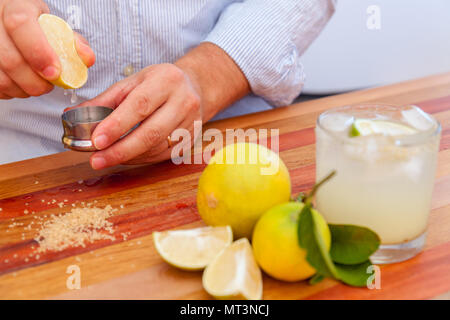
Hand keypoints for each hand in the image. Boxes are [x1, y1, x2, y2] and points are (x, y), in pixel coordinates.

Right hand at [0, 0, 94, 98]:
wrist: (8, 19)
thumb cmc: (35, 25)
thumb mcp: (54, 24)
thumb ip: (73, 41)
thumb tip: (86, 59)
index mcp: (15, 6)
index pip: (20, 25)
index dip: (39, 53)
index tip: (55, 72)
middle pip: (10, 59)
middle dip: (36, 82)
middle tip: (49, 84)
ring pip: (1, 77)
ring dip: (24, 90)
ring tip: (36, 85)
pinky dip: (11, 92)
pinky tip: (21, 85)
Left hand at [75, 64, 202, 168]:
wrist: (194, 87)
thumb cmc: (158, 83)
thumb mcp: (132, 82)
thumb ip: (104, 100)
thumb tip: (72, 114)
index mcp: (167, 80)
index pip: (140, 105)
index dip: (117, 125)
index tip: (96, 140)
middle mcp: (184, 101)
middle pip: (151, 132)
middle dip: (120, 150)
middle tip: (96, 160)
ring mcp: (191, 123)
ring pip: (156, 147)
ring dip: (128, 156)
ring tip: (106, 158)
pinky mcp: (191, 139)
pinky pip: (162, 155)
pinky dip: (140, 158)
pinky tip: (126, 156)